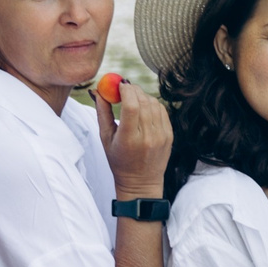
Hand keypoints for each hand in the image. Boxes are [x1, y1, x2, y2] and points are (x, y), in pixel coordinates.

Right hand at [94, 75, 172, 198]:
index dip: (125, 90)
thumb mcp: (105, 138)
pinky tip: (144, 107)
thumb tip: (98, 90)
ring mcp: (161, 136)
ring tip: (132, 99)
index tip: (119, 84)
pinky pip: (162, 110)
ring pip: (153, 103)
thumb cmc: (119, 160)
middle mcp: (148, 137)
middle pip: (143, 101)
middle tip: (124, 88)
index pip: (131, 106)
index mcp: (129, 139)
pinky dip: (152, 104)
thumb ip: (102, 113)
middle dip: (133, 90)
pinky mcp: (169, 135)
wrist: (141, 182)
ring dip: (142, 95)